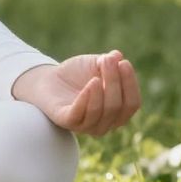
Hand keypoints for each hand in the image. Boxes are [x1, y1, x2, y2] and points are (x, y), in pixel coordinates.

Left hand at [16, 50, 139, 136]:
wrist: (48, 79)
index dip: (130, 84)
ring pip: (100, 112)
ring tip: (97, 72)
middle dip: (114, 82)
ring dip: (101, 90)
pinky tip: (90, 84)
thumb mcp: (94, 64)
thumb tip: (118, 55)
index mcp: (117, 113)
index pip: (132, 104)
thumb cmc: (77, 74)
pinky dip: (86, 99)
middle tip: (107, 60)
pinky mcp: (66, 122)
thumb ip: (107, 62)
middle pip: (117, 107)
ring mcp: (86, 126)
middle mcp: (105, 124)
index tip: (124, 63)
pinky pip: (80, 114)